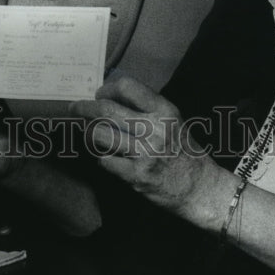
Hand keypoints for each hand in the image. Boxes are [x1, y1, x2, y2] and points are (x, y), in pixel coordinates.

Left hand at [71, 74, 217, 220]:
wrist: (200, 188)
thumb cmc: (183, 150)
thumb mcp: (172, 120)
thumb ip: (146, 107)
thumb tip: (111, 95)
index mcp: (164, 110)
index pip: (127, 86)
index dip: (107, 88)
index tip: (99, 94)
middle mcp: (154, 129)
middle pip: (106, 110)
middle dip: (84, 107)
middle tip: (74, 108)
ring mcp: (144, 153)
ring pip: (101, 134)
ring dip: (89, 132)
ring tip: (88, 132)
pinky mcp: (136, 176)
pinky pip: (105, 160)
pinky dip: (102, 157)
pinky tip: (107, 156)